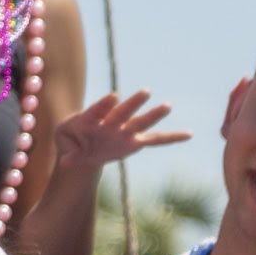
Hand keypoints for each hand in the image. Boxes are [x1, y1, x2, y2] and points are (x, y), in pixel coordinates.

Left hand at [42, 89, 187, 170]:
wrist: (82, 143)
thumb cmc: (71, 139)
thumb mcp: (66, 146)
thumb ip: (70, 154)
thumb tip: (66, 163)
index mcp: (89, 119)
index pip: (97, 110)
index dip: (104, 104)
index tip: (113, 96)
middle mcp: (110, 121)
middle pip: (122, 111)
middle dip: (133, 103)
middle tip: (146, 92)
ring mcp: (124, 129)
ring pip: (140, 122)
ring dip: (153, 115)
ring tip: (168, 105)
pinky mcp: (135, 140)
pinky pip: (155, 139)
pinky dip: (172, 138)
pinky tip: (189, 134)